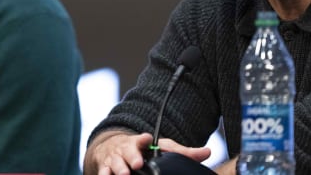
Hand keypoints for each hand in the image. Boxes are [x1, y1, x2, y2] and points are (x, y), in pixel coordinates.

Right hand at [84, 130, 211, 174]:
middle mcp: (125, 149)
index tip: (147, 139)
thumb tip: (207, 152)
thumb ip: (182, 152)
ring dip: (117, 169)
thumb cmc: (141, 149)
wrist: (113, 147)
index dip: (143, 139)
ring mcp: (114, 159)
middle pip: (127, 152)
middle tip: (137, 164)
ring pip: (114, 163)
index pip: (142, 139)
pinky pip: (102, 172)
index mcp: (139, 142)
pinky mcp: (104, 168)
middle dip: (131, 157)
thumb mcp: (161, 148)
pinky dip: (104, 174)